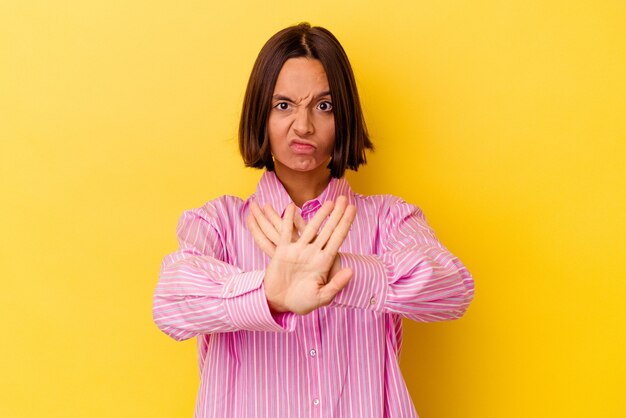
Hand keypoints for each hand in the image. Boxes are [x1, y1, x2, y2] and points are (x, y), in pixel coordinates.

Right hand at [247, 197, 355, 314]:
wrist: (279, 303)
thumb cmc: (302, 302)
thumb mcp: (321, 297)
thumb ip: (336, 285)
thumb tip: (351, 271)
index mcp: (324, 262)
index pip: (338, 238)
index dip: (345, 223)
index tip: (353, 209)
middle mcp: (313, 253)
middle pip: (328, 229)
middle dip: (337, 214)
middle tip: (344, 198)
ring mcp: (298, 250)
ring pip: (310, 228)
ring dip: (319, 215)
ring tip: (328, 202)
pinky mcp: (283, 251)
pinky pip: (286, 232)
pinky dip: (288, 220)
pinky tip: (291, 207)